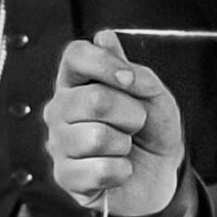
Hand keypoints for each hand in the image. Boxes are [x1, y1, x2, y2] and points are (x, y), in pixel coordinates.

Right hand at [42, 37, 186, 216]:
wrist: (158, 176)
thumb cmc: (151, 132)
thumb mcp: (155, 96)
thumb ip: (133, 69)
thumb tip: (105, 39)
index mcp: (77, 82)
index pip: (76, 55)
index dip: (105, 63)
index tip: (130, 80)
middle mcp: (60, 109)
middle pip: (94, 100)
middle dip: (131, 115)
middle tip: (135, 124)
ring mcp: (58, 144)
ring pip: (97, 137)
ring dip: (125, 145)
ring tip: (124, 148)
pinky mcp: (64, 177)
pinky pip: (99, 170)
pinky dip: (121, 171)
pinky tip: (118, 170)